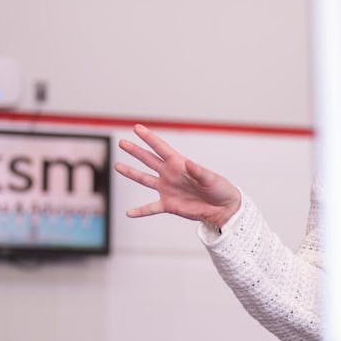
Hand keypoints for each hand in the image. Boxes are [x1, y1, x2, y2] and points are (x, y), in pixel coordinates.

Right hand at [115, 124, 240, 226]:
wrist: (223, 208)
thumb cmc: (220, 189)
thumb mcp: (210, 178)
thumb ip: (198, 171)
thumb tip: (188, 163)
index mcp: (180, 164)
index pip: (161, 148)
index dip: (149, 138)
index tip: (137, 128)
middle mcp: (170, 175)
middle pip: (149, 160)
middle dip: (135, 151)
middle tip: (122, 142)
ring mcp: (167, 189)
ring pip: (144, 180)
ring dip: (131, 173)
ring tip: (117, 166)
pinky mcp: (169, 205)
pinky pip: (150, 208)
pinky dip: (140, 211)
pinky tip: (129, 213)